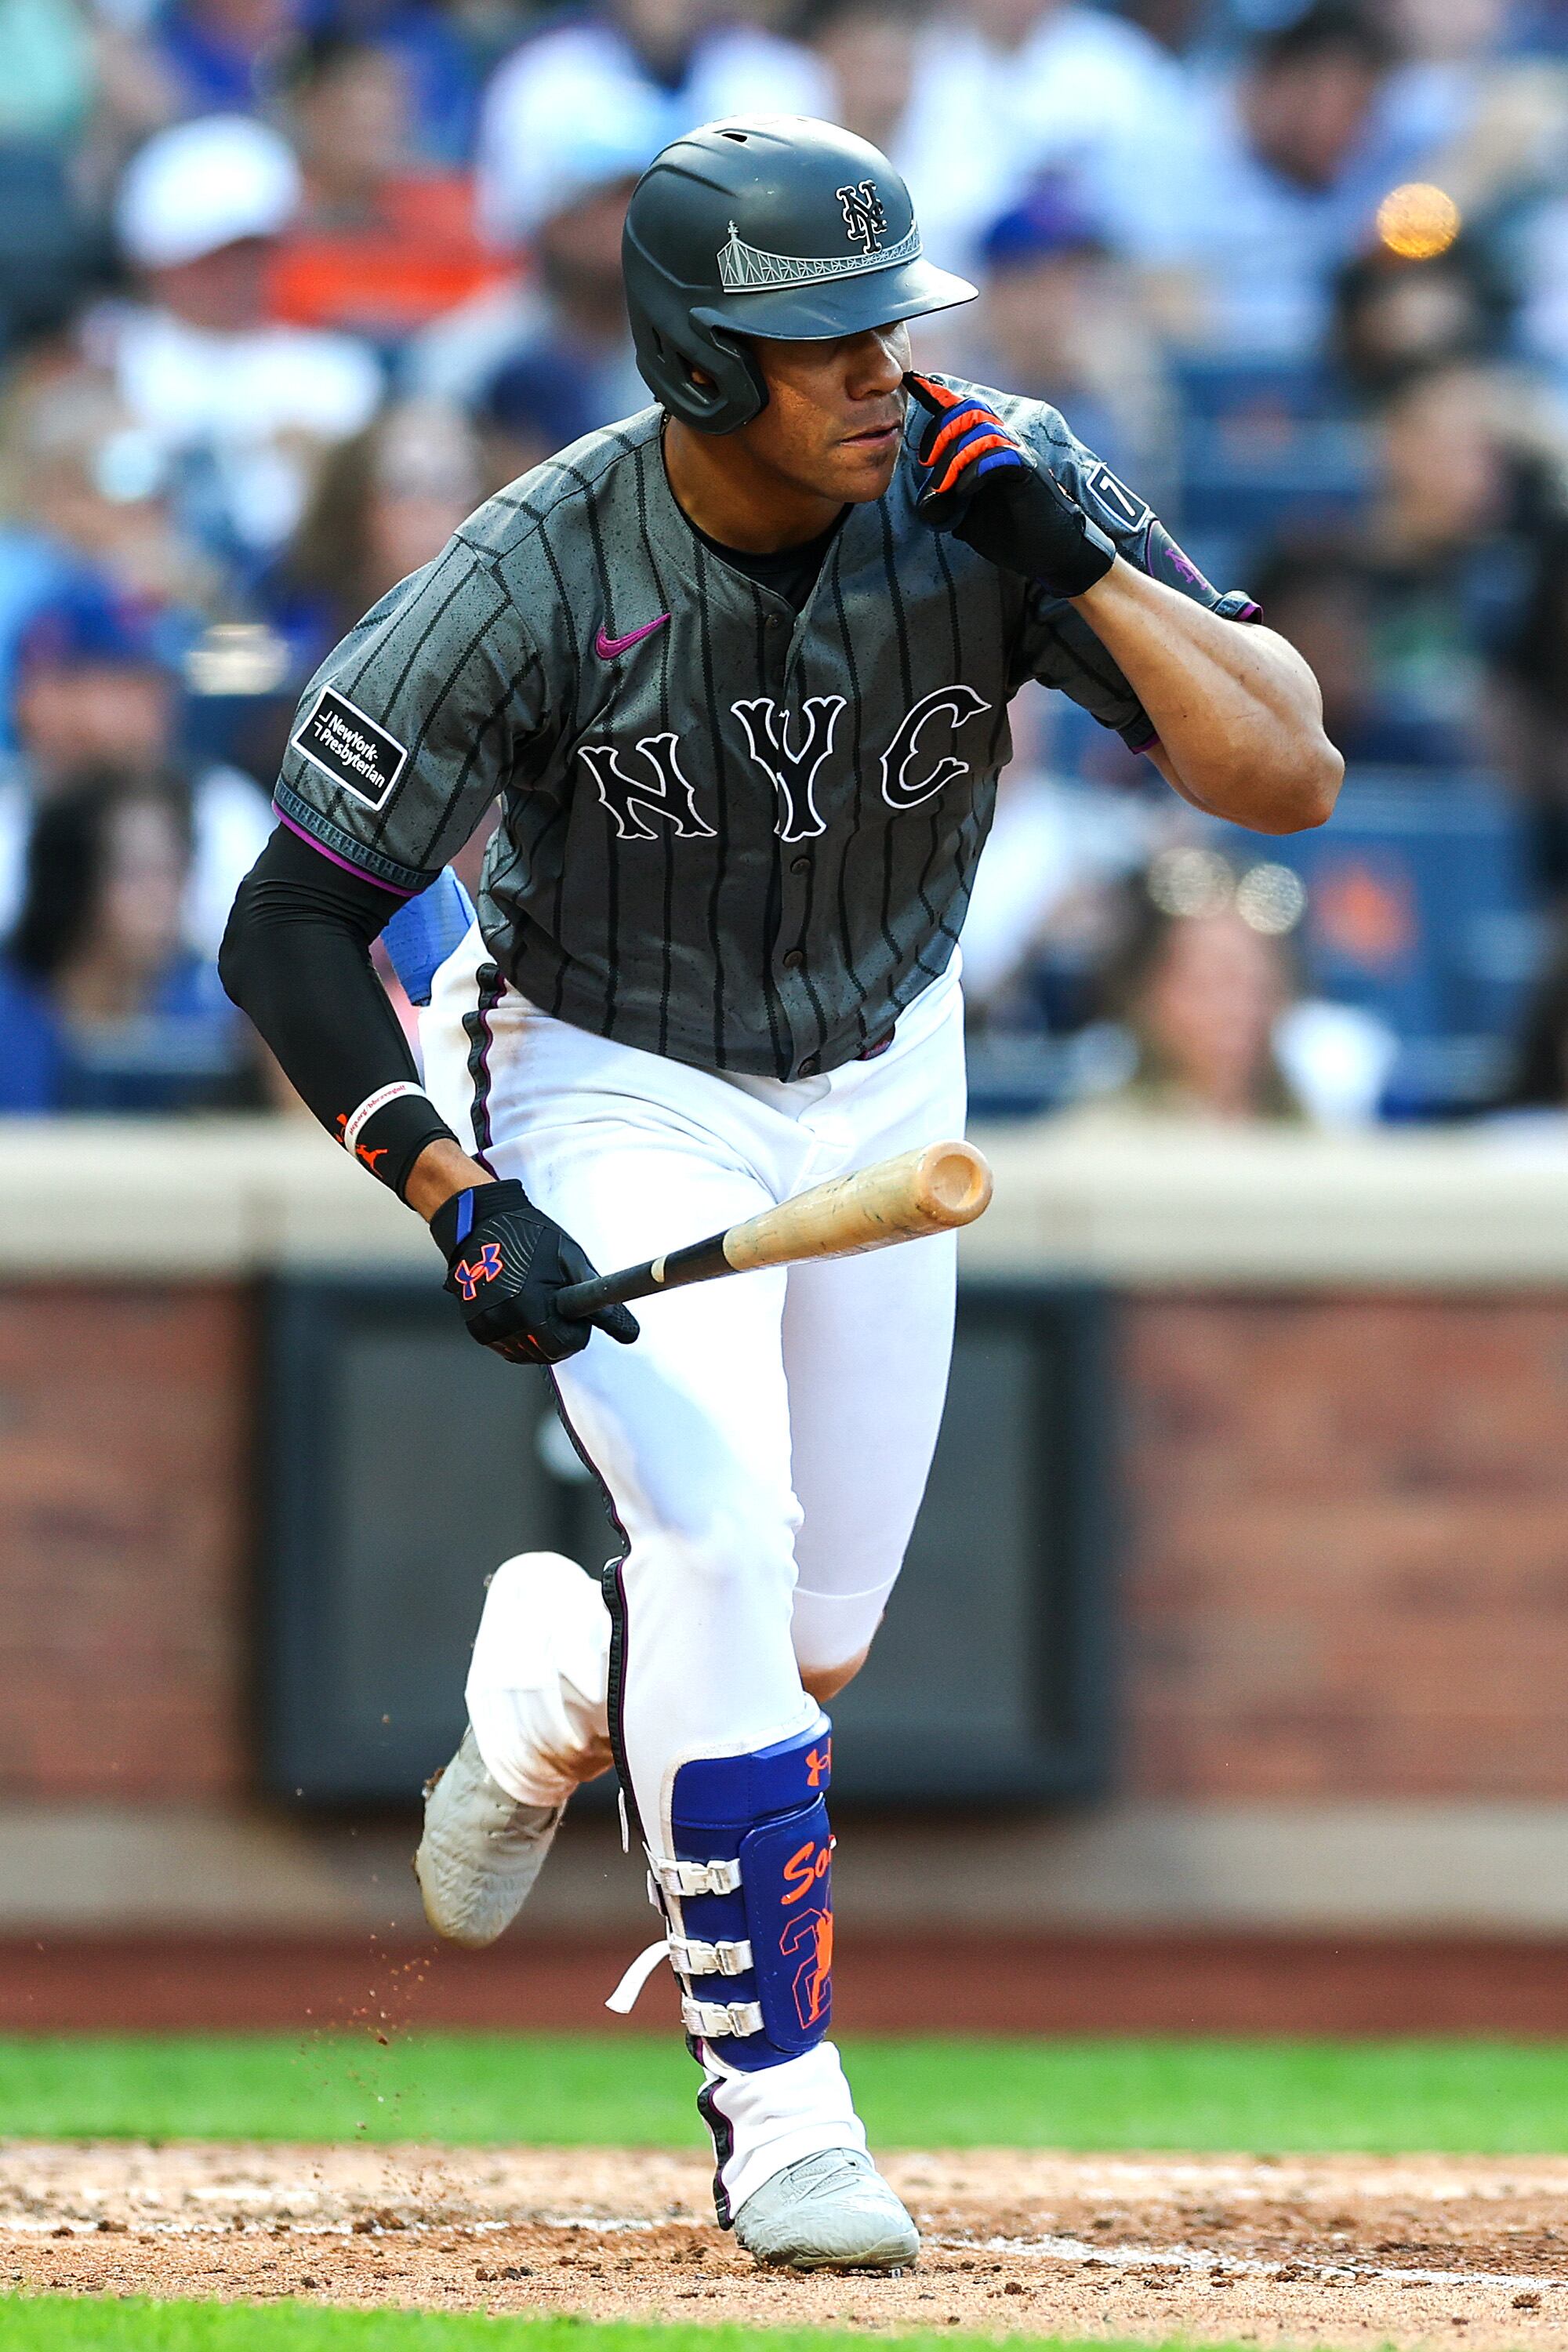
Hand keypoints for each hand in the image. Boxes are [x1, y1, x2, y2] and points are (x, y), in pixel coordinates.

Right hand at [430, 1180, 638, 1364]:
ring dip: (539, 1335)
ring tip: (535, 1299)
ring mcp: (486, 1326)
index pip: (564, 1346)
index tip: (578, 1316)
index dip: (577, 1332)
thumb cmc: (529, 1235)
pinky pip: (508, 1346)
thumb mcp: (571, 1259)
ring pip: (527, 1353)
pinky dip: (520, 1334)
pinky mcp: (476, 1328)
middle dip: (559, 1334)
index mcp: (529, 1306)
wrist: (482, 1222)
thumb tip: (630, 1330)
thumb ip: (599, 1295)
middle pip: (546, 1353)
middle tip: (556, 1303)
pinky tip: (519, 1307)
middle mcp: (503, 1321)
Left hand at [904, 373, 1116, 597]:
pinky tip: (965, 492)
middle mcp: (1003, 444)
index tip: (914, 391)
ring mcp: (1018, 456)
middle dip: (941, 429)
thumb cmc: (1010, 532)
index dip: (937, 398)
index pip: (962, 411)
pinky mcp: (1028, 473)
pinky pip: (1001, 456)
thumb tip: (926, 501)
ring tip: (944, 490)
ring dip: (955, 458)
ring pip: (983, 431)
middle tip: (927, 461)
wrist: (1048, 553)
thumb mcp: (965, 520)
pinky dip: (976, 471)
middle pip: (970, 409)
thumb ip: (944, 506)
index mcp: (987, 448)